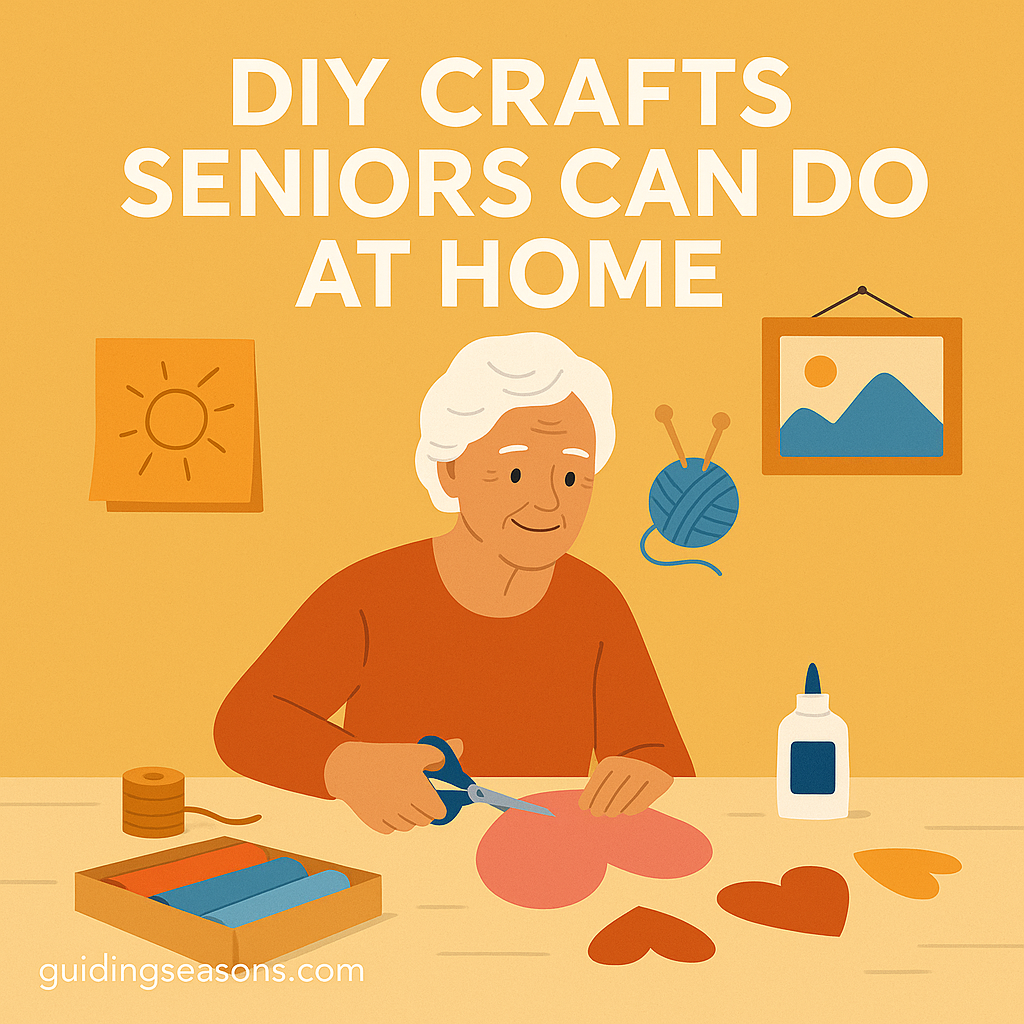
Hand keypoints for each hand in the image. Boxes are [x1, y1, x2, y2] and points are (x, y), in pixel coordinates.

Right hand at [323, 738, 464, 833]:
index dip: (438, 806)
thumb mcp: (415, 752)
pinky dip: (391, 821)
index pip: (438, 812)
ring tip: (400, 799)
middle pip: (424, 820)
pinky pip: (391, 829)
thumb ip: (441, 753)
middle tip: (415, 796)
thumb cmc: (388, 758)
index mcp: (417, 789)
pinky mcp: (374, 823)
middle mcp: (403, 805)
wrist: (351, 766)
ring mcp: (388, 815)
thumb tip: (460, 746)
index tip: (432, 798)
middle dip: (423, 810)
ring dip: (408, 816)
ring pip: (408, 826)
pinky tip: (385, 805)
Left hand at [578, 755, 671, 816]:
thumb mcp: (614, 763)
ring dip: (613, 809)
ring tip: (610, 812)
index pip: (597, 782)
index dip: (589, 797)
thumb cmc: (629, 761)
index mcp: (614, 759)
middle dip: (599, 806)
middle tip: (596, 812)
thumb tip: (584, 805)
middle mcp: (627, 766)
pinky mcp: (657, 784)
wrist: (659, 750)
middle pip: (608, 794)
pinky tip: (625, 809)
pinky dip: (629, 808)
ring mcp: (642, 775)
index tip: (584, 807)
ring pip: (622, 801)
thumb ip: (601, 781)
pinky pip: (638, 804)